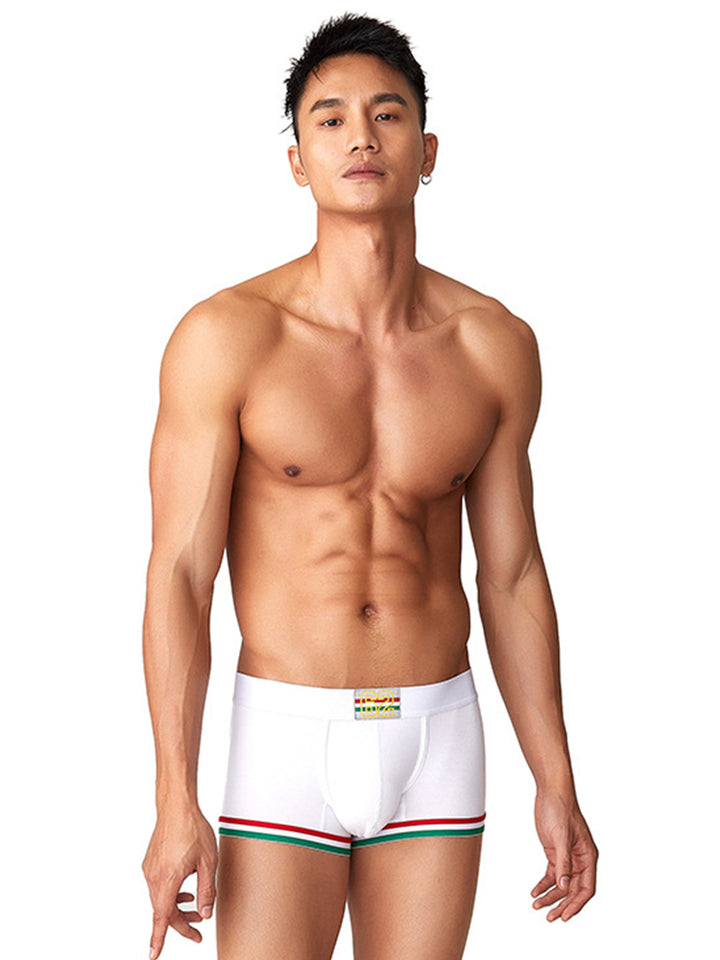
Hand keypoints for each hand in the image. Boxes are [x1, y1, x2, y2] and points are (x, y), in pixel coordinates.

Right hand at [142, 808, 217, 958]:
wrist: (177, 806)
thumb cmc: (193, 829)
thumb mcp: (208, 862)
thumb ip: (207, 891)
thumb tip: (205, 913)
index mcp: (167, 879)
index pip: (162, 917)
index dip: (158, 939)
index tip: (153, 956)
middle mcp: (154, 876)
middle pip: (164, 910)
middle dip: (180, 922)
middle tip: (197, 930)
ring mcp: (150, 869)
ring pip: (161, 898)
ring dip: (176, 906)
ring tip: (195, 907)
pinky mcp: (151, 862)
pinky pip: (158, 886)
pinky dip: (171, 893)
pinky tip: (184, 889)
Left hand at [531, 790, 597, 921]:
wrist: (551, 792)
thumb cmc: (560, 809)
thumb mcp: (560, 837)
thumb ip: (562, 863)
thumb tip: (563, 887)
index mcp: (588, 856)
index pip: (586, 888)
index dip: (576, 904)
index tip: (564, 916)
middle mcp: (580, 859)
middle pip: (574, 890)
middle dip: (562, 904)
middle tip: (550, 917)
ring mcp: (568, 856)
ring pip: (561, 884)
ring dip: (550, 896)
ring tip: (537, 905)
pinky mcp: (555, 852)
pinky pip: (552, 874)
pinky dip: (544, 884)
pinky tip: (535, 891)